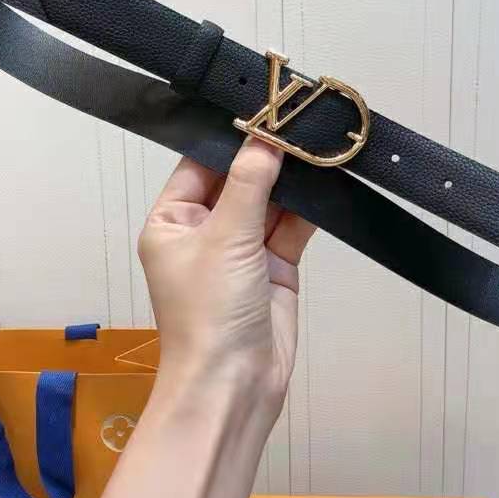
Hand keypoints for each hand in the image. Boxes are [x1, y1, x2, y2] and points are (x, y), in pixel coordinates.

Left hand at [137, 136, 315, 413]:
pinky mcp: (274, 268)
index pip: (199, 167)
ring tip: (317, 146)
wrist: (236, 386)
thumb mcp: (225, 239)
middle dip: (267, 158)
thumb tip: (265, 138)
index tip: (262, 112)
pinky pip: (291, 228)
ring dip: (291, 182)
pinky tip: (326, 182)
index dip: (229, 140)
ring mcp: (241, 251)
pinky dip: (308, 209)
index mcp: (172, 223)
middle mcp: (204, 234)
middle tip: (298, 123)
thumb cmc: (208, 317)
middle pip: (238, 181)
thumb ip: (248, 184)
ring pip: (269, 202)